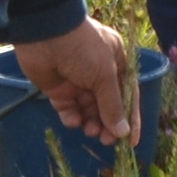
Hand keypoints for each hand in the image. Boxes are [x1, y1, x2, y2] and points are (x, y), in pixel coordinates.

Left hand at [12, 15, 139, 151]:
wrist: (45, 33)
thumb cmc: (83, 49)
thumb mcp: (104, 75)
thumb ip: (113, 105)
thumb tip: (123, 132)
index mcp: (116, 63)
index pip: (127, 96)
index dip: (130, 119)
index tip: (131, 143)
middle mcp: (98, 74)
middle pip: (107, 106)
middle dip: (107, 124)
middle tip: (106, 140)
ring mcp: (78, 82)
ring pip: (89, 111)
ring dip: (91, 123)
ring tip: (90, 130)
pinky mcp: (58, 90)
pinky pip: (69, 110)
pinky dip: (72, 118)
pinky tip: (73, 121)